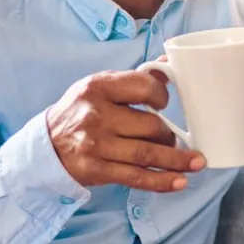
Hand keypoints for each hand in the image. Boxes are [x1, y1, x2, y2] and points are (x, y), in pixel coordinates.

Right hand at [46, 69, 205, 190]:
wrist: (46, 145)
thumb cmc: (80, 111)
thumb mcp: (100, 86)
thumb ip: (134, 78)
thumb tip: (168, 61)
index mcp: (99, 87)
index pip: (144, 87)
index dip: (161, 96)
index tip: (164, 104)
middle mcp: (96, 115)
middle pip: (150, 126)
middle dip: (170, 135)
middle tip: (175, 140)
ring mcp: (96, 144)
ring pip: (147, 154)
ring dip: (177, 160)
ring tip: (197, 162)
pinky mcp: (96, 170)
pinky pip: (135, 177)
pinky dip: (161, 181)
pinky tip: (180, 181)